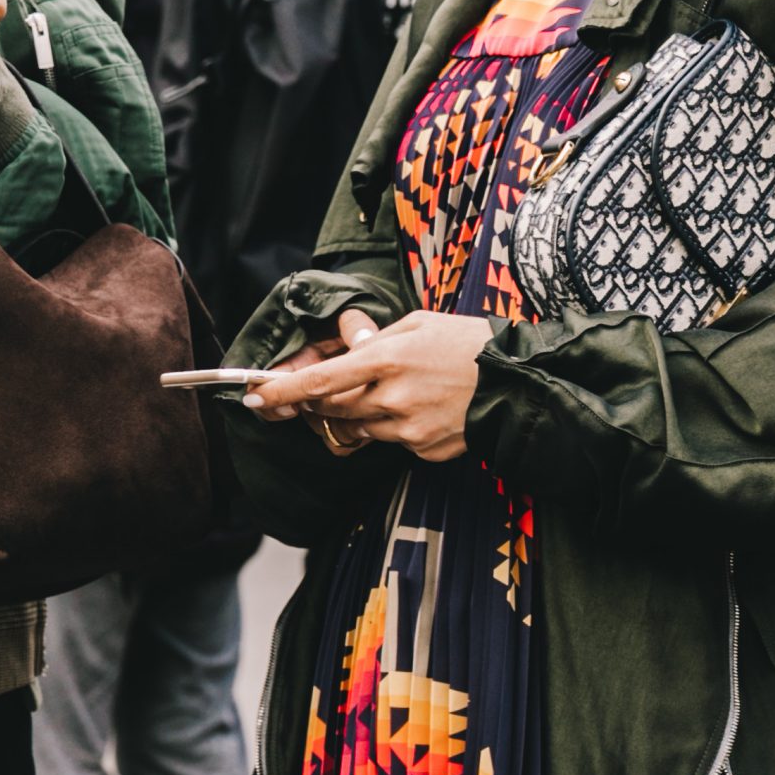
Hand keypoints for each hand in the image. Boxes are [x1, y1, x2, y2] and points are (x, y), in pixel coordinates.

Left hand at [244, 308, 486, 464]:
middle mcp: (391, 398)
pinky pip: (391, 443)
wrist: (519, 383)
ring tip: (392, 393)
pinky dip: (395, 428)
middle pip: (331, 410)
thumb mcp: (420, 323)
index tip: (254, 395)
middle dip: (319, 401)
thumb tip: (347, 351)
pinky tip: (423, 410)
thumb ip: (376, 340)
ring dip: (359, 414)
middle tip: (326, 389)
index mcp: (387, 359)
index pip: (319, 381)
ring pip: (358, 430)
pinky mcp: (424, 451)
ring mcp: (408, 430)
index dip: (281, 391)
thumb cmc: (468, 343)